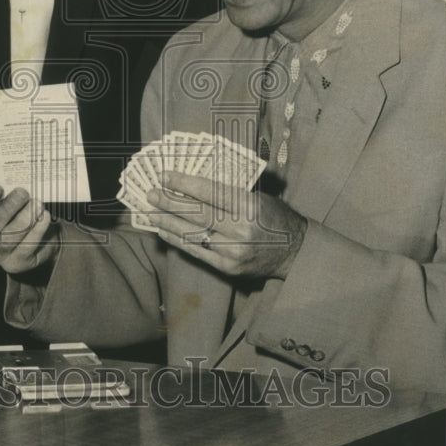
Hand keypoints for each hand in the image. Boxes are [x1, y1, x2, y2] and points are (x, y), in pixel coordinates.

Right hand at [0, 184, 58, 275]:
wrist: (40, 238)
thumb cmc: (19, 214)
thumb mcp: (10, 202)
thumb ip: (7, 193)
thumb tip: (14, 178)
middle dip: (8, 207)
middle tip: (23, 193)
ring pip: (9, 237)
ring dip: (25, 219)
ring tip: (37, 204)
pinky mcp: (15, 264)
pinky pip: (26, 248)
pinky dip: (37, 231)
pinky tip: (44, 218)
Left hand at [147, 170, 306, 279]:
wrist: (295, 253)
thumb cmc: (274, 217)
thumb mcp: (259, 196)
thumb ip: (230, 190)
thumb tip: (193, 181)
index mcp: (249, 206)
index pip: (210, 192)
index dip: (185, 184)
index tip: (165, 176)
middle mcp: (241, 229)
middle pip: (197, 214)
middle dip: (170, 203)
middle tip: (151, 194)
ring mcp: (233, 251)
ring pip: (193, 234)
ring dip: (168, 223)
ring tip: (151, 213)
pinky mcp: (228, 268)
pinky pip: (197, 252)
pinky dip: (178, 241)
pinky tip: (164, 232)